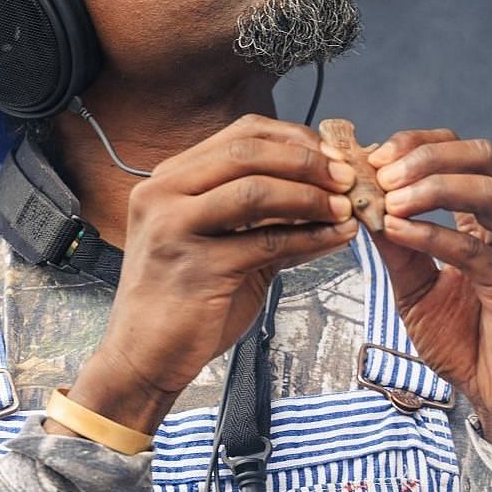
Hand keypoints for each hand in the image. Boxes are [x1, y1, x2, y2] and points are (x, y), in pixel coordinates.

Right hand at [69, 114, 358, 430]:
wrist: (144, 357)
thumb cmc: (185, 301)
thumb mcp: (224, 244)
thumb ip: (268, 216)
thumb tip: (330, 195)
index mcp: (169, 179)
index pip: (241, 134)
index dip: (295, 139)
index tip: (333, 156)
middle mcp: (163, 194)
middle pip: (248, 152)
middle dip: (307, 161)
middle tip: (347, 177)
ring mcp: (175, 228)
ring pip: (256, 190)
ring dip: (311, 196)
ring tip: (345, 207)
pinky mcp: (196, 267)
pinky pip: (266, 241)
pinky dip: (310, 236)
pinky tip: (336, 238)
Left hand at [356, 129, 491, 455]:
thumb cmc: (470, 342)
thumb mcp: (418, 287)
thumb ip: (396, 247)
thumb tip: (361, 206)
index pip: (463, 153)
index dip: (417, 144)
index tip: (372, 156)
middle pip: (481, 155)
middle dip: (425, 155)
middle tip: (379, 171)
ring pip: (487, 190)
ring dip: (431, 185)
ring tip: (389, 199)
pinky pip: (475, 248)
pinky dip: (431, 233)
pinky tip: (397, 230)